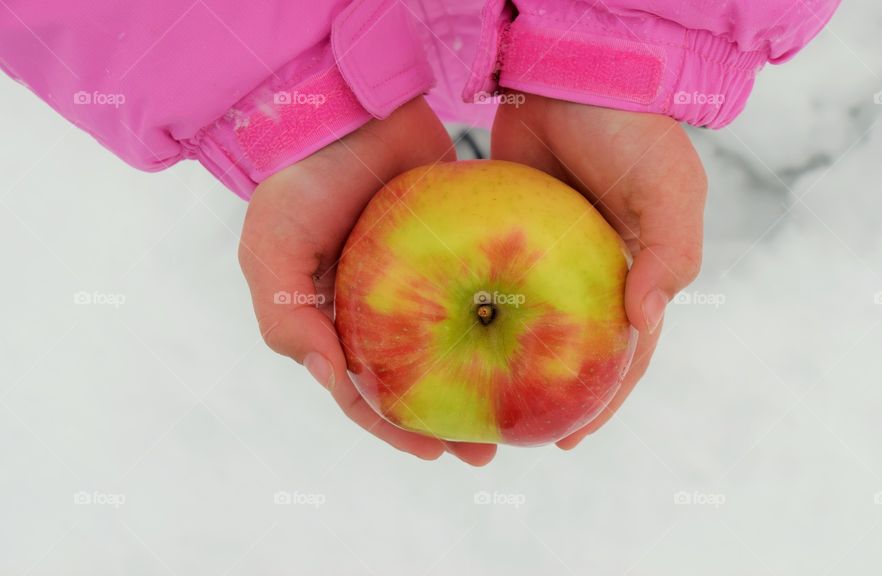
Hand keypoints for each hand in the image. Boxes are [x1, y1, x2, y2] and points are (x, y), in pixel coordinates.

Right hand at [238, 97, 496, 464]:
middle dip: (448, 423)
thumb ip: (287, 322)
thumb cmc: (299, 181)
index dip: (394, 427)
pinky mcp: (457, 248)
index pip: (363, 390)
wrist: (348, 106)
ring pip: (457, 346)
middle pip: (418, 381)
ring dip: (481, 384)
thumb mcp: (271, 252)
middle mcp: (379, 309)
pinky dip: (505, 323)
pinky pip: (485, 292)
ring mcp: (421, 280)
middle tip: (487, 452)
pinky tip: (533, 347)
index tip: (434, 453)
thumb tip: (335, 382)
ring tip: (519, 416)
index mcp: (333, 321)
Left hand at [491, 92, 707, 448]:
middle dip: (547, 395)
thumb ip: (667, 255)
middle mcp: (591, 272)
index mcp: (637, 274)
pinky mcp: (508, 230)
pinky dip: (475, 311)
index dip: (602, 399)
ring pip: (526, 322)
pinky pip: (489, 279)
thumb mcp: (669, 190)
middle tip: (511, 434)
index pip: (624, 352)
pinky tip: (448, 340)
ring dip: (505, 363)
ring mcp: (547, 254)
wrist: (574, 69)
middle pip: (570, 348)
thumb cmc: (632, 130)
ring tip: (473, 401)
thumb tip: (641, 323)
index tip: (568, 438)